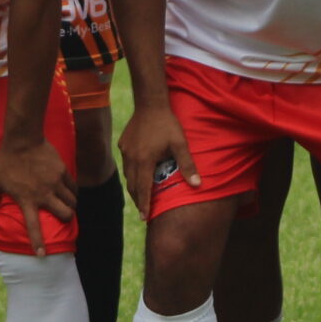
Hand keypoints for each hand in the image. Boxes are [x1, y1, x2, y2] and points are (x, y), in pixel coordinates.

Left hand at [0, 136, 78, 256]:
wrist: (22, 139)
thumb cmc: (5, 160)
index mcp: (27, 200)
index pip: (34, 226)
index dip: (38, 242)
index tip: (42, 254)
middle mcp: (44, 194)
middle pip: (65, 214)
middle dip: (67, 219)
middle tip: (65, 218)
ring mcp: (55, 182)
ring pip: (72, 201)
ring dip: (71, 205)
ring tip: (69, 205)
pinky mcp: (62, 171)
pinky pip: (73, 186)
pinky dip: (73, 191)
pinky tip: (71, 191)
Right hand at [118, 102, 200, 216]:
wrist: (150, 103)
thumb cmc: (168, 124)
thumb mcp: (180, 144)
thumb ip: (187, 165)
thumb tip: (198, 185)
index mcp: (145, 161)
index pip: (143, 189)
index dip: (144, 205)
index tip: (145, 217)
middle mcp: (132, 158)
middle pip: (132, 186)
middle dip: (138, 200)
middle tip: (143, 211)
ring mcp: (125, 151)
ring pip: (128, 175)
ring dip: (134, 187)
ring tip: (141, 195)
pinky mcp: (123, 144)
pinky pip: (126, 163)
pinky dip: (131, 172)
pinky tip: (138, 173)